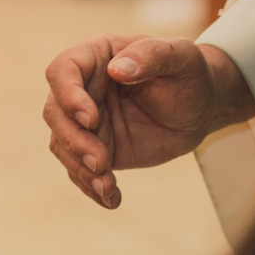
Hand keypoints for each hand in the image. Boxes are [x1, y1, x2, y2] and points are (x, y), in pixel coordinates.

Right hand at [43, 35, 254, 207]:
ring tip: (108, 187)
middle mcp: (82, 89)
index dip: (68, 95)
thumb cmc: (190, 74)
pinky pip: (79, 170)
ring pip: (62, 145)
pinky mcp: (92, 149)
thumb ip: (151, 55)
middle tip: (101, 162)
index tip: (91, 119)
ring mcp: (83, 121)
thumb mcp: (182, 57)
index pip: (62, 71)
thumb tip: (117, 69)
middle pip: (55, 113)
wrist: (199, 109)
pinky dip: (91, 187)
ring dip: (80, 168)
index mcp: (95, 57)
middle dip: (73, 140)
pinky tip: (111, 199)